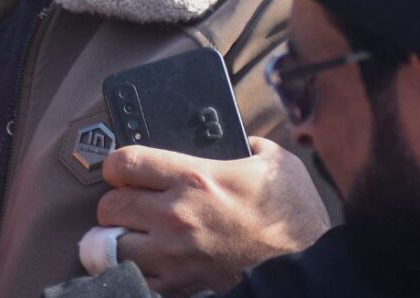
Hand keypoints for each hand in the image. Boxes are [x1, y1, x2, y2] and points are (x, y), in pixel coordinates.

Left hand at [96, 138, 328, 296]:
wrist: (310, 266)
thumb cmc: (293, 214)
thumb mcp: (273, 162)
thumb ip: (244, 143)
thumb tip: (234, 137)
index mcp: (194, 178)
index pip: (123, 162)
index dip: (117, 165)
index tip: (122, 170)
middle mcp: (176, 215)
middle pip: (109, 206)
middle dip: (115, 203)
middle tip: (129, 204)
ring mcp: (175, 254)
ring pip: (112, 246)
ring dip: (117, 239)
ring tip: (132, 235)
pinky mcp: (181, 285)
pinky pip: (135, 278)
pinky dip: (134, 270)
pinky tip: (145, 262)